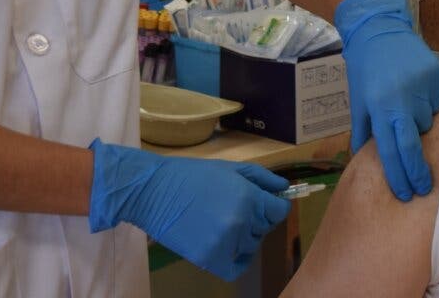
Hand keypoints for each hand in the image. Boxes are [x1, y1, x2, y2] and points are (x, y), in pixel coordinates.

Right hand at [88, 139, 290, 280]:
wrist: (153, 192)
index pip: (279, 210)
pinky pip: (236, 268)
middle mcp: (241, 222)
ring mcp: (226, 243)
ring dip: (244, 236)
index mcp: (248, 197)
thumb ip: (262, 178)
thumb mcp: (230, 169)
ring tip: (223, 222)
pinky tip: (231, 249)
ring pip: (251, 245)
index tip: (266, 204)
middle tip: (236, 208)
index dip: (275, 206)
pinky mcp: (209, 259)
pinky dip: (237, 261)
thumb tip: (285, 188)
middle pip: (265, 227)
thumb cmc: (192, 175)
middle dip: (257, 218)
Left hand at [334, 0, 438, 200]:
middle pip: (414, 145)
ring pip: (427, 122)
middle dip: (418, 172)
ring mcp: (422, 87)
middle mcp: (402, 100)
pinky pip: (436, 103)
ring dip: (419, 125)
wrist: (379, 30)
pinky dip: (427, 105)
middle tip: (424, 188)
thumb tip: (364, 160)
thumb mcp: (358, 101)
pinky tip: (416, 94)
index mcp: (380, 108)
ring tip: (407, 110)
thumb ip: (363, 131)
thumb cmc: (365, 69)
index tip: (407, 194)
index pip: (392, 152)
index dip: (400, 176)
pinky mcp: (436, 76)